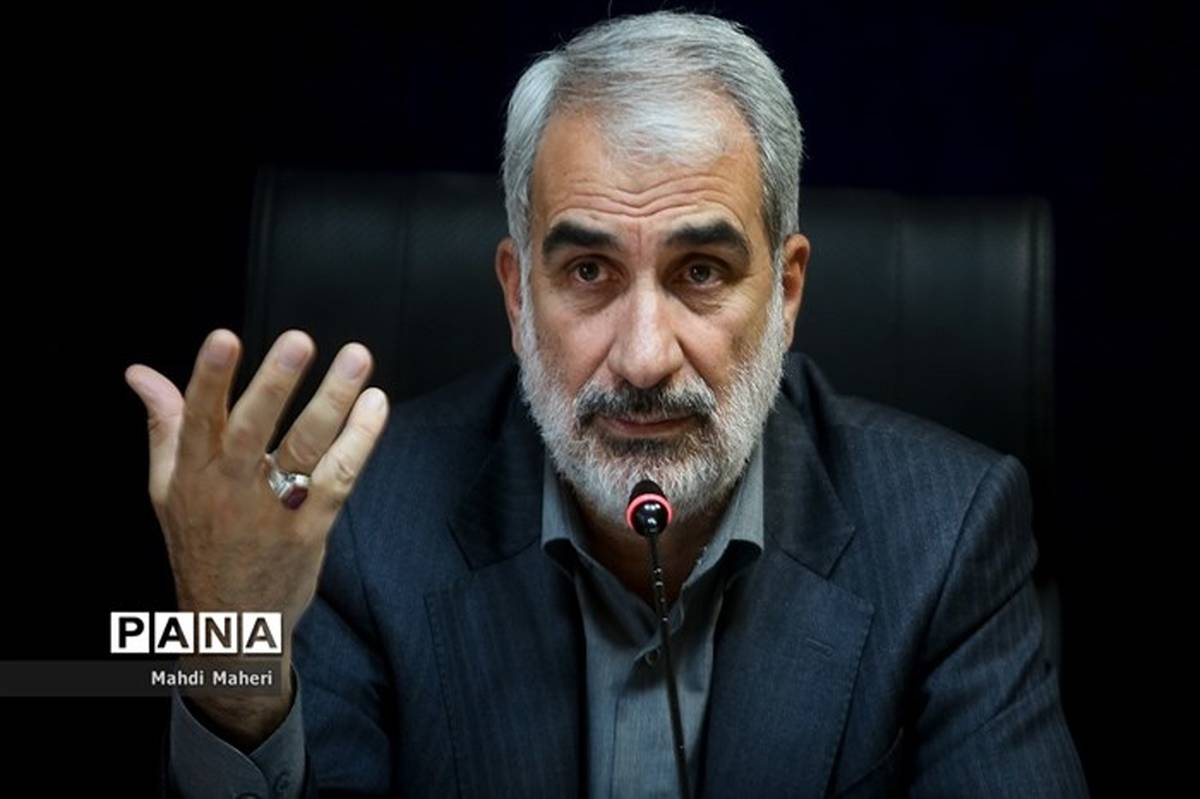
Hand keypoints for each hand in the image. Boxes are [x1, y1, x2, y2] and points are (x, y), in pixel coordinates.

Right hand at [125, 329, 387, 745]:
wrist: (230, 623)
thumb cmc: (200, 544)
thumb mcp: (168, 488)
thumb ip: (163, 424)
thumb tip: (140, 373)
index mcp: (192, 473)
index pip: (197, 419)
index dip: (209, 379)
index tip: (223, 338)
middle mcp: (230, 489)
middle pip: (253, 430)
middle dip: (274, 384)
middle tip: (297, 341)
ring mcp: (273, 510)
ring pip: (305, 447)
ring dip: (333, 400)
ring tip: (356, 359)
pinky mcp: (311, 527)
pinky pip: (340, 476)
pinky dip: (361, 439)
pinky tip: (375, 405)